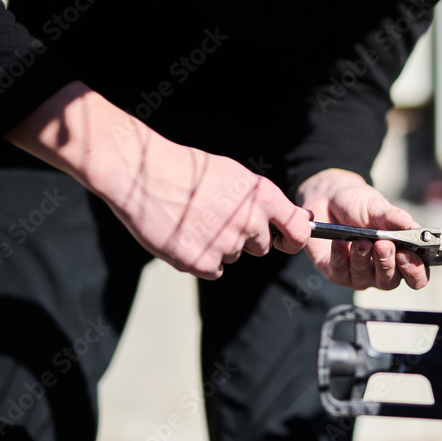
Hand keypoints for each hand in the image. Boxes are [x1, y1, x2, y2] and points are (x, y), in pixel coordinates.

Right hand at [6, 81, 310, 278]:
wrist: (141, 174)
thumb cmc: (187, 170)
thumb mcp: (234, 175)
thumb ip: (262, 201)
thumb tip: (294, 220)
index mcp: (263, 196)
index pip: (300, 230)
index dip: (294, 240)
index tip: (285, 242)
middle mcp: (250, 221)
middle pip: (261, 247)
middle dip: (245, 239)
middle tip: (215, 218)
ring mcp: (227, 244)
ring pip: (233, 256)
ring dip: (217, 246)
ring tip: (192, 220)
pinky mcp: (203, 263)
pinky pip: (213, 270)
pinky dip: (200, 259)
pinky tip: (183, 236)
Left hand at [297, 169, 428, 289]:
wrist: (329, 198)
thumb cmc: (360, 206)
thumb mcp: (380, 208)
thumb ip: (397, 220)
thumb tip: (416, 229)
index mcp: (401, 257)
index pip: (416, 276)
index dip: (414, 270)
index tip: (406, 253)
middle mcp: (382, 271)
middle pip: (390, 281)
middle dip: (386, 264)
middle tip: (383, 245)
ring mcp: (359, 275)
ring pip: (363, 278)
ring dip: (362, 258)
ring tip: (361, 240)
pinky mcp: (336, 273)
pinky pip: (339, 271)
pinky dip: (339, 255)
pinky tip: (339, 241)